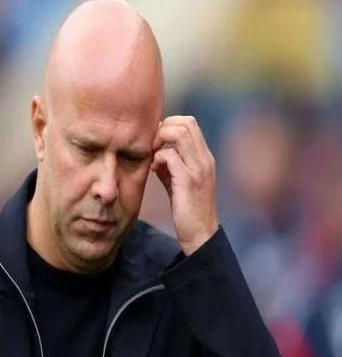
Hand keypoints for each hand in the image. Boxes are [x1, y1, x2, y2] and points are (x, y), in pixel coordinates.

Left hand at [151, 116, 218, 254]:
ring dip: (160, 139)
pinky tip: (154, 170)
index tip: (156, 140)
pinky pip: (170, 155)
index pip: (190, 123)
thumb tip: (156, 152)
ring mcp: (198, 168)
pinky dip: (158, 157)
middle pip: (186, 122)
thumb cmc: (187, 208)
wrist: (199, 233)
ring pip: (180, 133)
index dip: (169, 125)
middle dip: (163, 128)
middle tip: (152, 145)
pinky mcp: (188, 180)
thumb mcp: (179, 181)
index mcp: (204, 157)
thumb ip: (170, 164)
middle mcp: (204, 158)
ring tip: (153, 155)